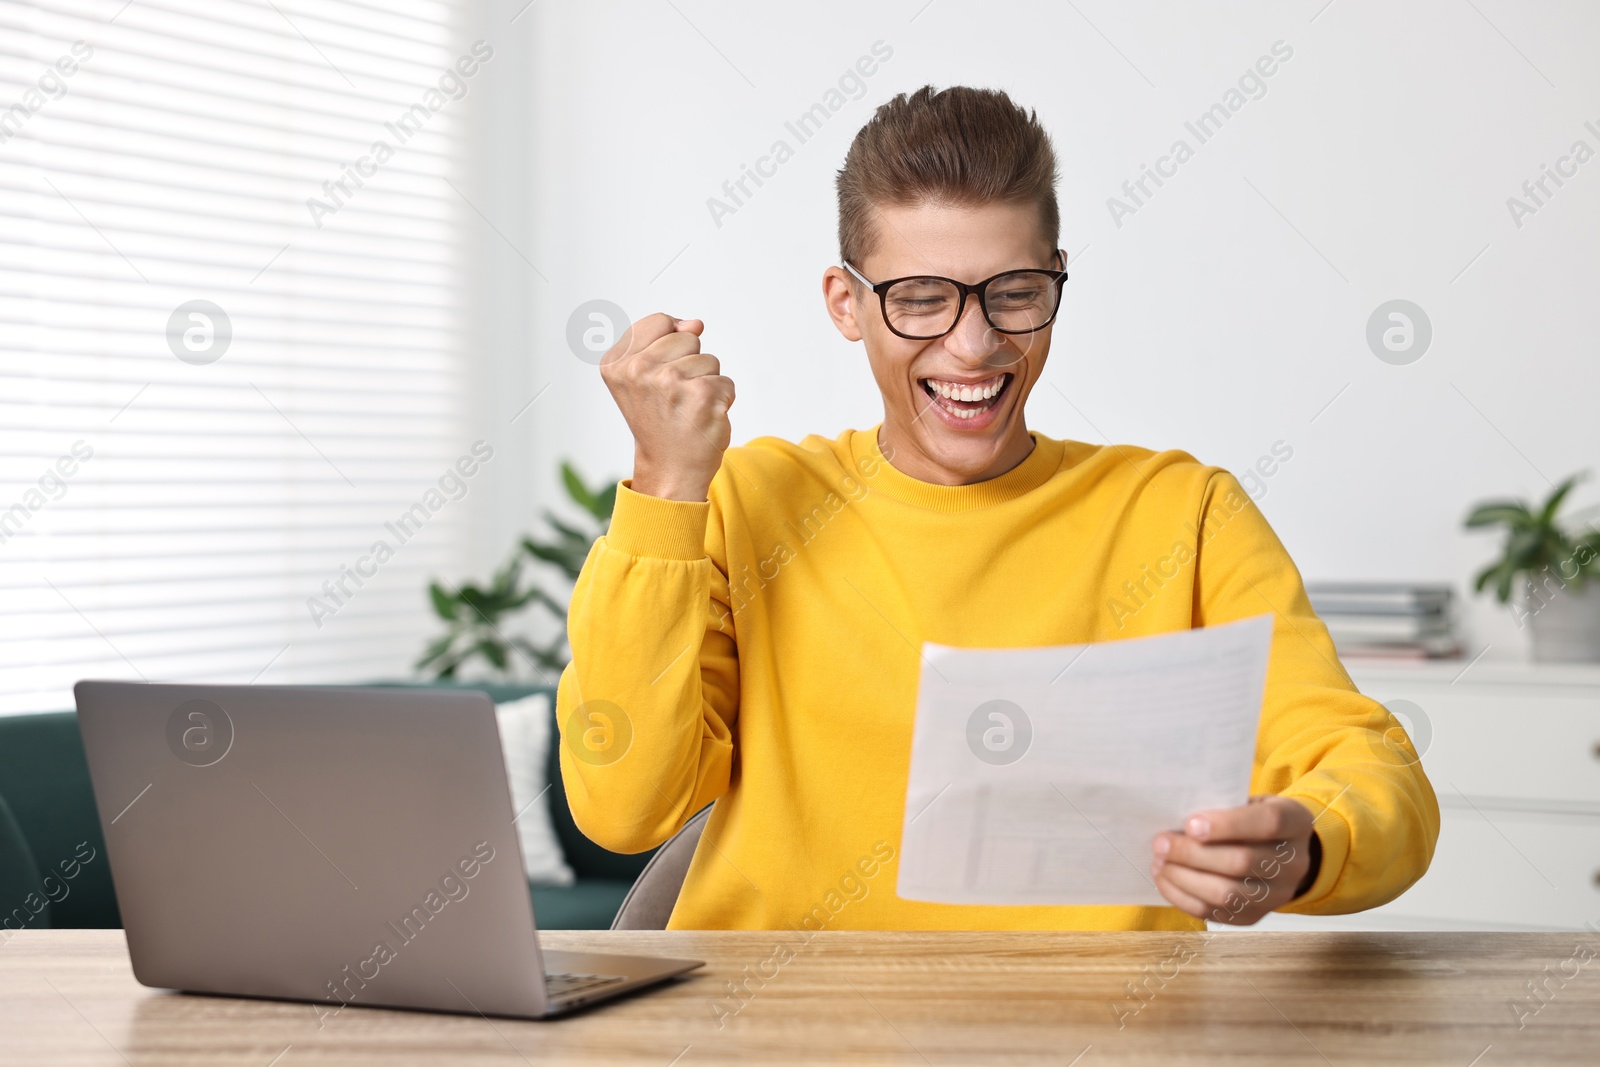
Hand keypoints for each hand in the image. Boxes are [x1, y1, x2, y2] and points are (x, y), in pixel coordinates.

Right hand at [598, 313, 734, 501]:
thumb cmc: (659, 419)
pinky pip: (725, 381)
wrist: (669, 468)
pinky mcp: (702, 395)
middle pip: (687, 337)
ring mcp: (670, 382)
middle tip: (674, 398)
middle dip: (689, 363)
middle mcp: (638, 370)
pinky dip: (721, 400)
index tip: (658, 378)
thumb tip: (696, 323)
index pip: (660, 322)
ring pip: (709, 359)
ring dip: (705, 382)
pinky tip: (702, 418)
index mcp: (616, 363)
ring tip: (687, 408)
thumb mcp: (641, 375)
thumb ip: (663, 339)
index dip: (669, 346)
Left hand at [1150, 795, 1316, 925]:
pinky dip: (1183, 897)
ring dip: (1184, 878)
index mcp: (1295, 823)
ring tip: (1159, 862)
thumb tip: (1175, 818)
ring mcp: (1277, 894)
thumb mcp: (1250, 801)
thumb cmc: (1252, 818)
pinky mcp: (1256, 916)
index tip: (1190, 824)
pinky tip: (1165, 879)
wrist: (1280, 851)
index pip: (1268, 823)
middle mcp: (1293, 863)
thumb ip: (1223, 806)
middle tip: (1160, 843)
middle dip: (1192, 853)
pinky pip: (1216, 912)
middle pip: (1241, 862)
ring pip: (1227, 893)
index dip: (1227, 824)